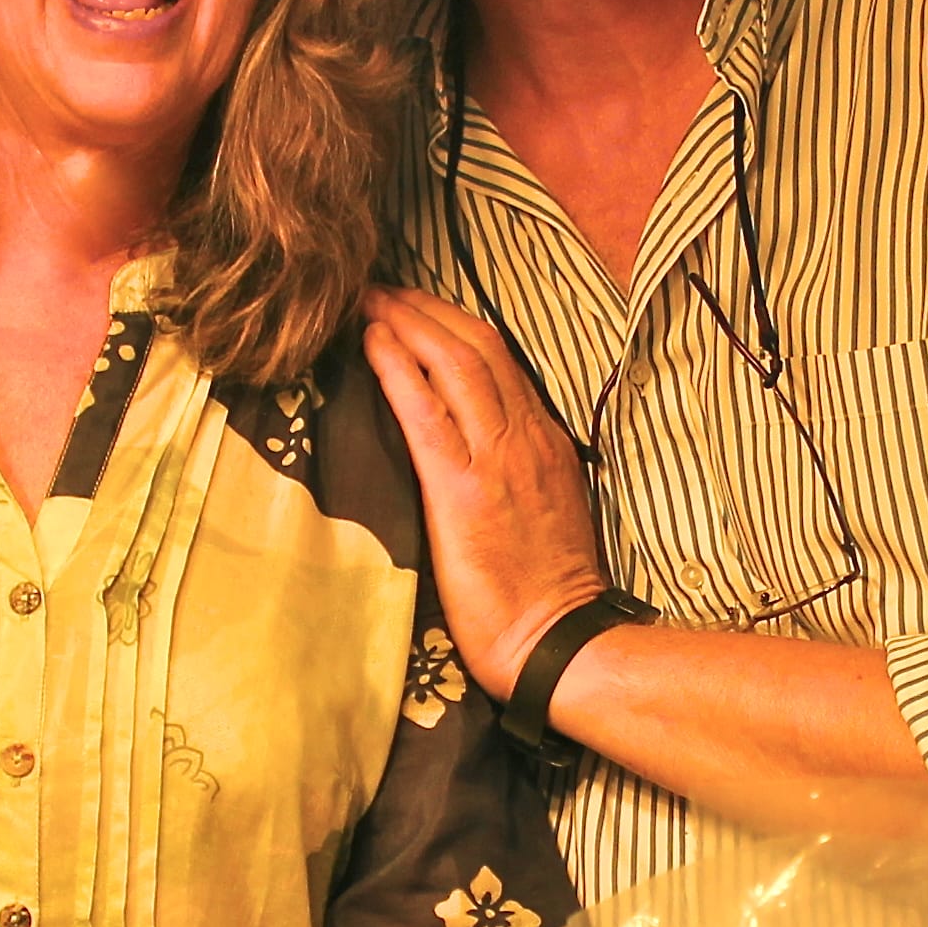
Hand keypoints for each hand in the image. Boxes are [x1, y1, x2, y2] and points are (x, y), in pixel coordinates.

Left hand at [363, 288, 610, 696]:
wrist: (559, 641)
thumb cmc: (548, 592)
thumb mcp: (549, 510)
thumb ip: (521, 468)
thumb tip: (482, 443)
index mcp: (545, 441)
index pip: (499, 360)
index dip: (453, 324)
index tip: (417, 307)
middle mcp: (525, 438)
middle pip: (474, 346)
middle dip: (424, 307)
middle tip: (381, 285)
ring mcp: (497, 461)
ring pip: (454, 364)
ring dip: (406, 321)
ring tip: (368, 298)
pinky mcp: (463, 493)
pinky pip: (427, 414)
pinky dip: (399, 370)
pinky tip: (373, 342)